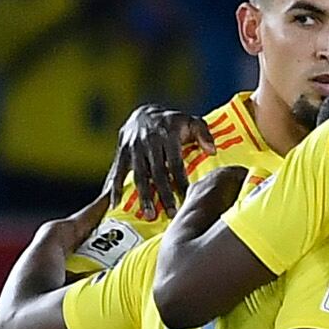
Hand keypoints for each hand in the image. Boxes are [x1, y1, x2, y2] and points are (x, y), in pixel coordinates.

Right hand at [111, 104, 215, 219]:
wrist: (143, 113)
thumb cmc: (172, 122)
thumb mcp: (191, 120)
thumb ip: (203, 134)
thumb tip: (212, 151)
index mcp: (167, 135)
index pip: (175, 162)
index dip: (181, 180)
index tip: (187, 197)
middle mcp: (148, 142)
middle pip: (157, 172)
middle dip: (164, 194)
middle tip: (171, 214)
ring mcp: (133, 148)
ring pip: (139, 175)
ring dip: (144, 196)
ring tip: (149, 214)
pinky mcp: (122, 152)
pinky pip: (118, 172)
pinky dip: (115, 188)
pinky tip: (115, 204)